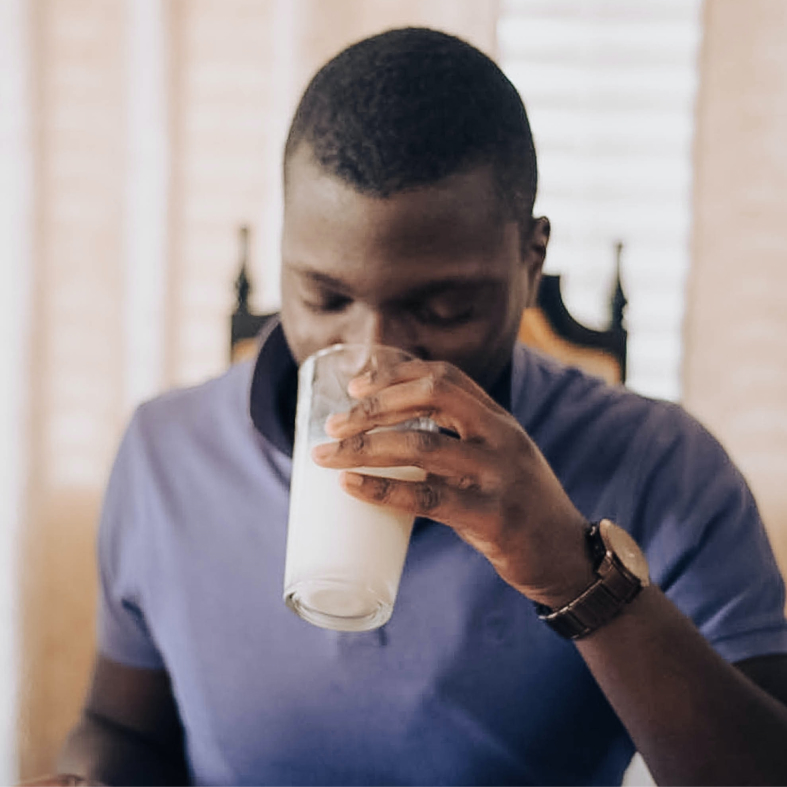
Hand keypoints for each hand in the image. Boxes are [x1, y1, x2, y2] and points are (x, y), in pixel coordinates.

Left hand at [311, 358, 593, 606]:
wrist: (567, 557)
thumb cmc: (517, 506)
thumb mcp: (496, 459)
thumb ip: (456, 442)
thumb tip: (388, 440)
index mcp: (498, 418)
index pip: (444, 376)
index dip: (395, 374)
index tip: (355, 387)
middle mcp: (502, 436)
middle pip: (432, 396)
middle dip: (375, 405)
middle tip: (332, 424)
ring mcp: (500, 475)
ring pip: (422, 447)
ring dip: (365, 448)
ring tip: (326, 456)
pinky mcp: (494, 517)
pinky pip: (428, 498)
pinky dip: (383, 490)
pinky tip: (350, 486)